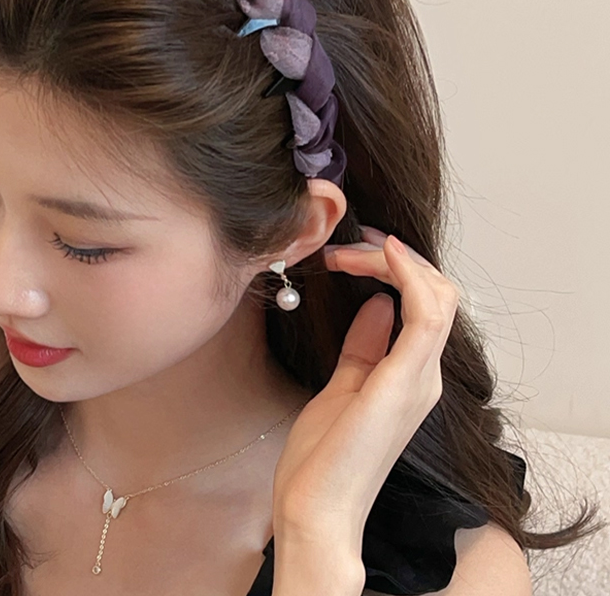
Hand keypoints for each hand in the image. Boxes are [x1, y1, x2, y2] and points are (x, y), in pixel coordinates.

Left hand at [271, 226, 460, 543]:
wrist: (315, 507)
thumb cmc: (324, 455)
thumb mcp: (343, 383)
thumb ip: (364, 345)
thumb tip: (377, 304)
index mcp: (411, 374)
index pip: (424, 303)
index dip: (395, 267)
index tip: (352, 251)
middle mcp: (425, 373)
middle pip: (434, 292)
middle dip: (392, 258)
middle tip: (347, 246)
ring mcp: (420, 377)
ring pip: (437, 296)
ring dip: (395, 262)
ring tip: (353, 250)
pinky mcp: (405, 380)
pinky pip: (426, 315)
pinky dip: (410, 277)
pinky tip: (384, 254)